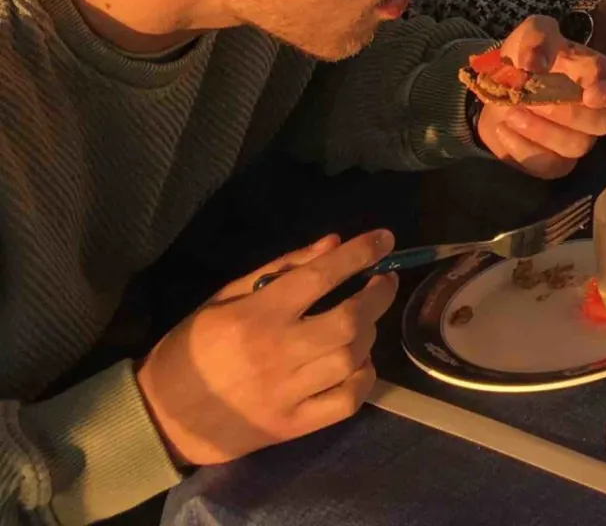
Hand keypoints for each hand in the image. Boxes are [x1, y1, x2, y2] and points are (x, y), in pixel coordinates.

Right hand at [136, 231, 396, 467]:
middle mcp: (277, 353)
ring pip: (352, 358)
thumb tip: (332, 244)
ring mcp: (287, 394)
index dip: (359, 253)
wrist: (161, 416)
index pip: (321, 276)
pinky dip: (363, 379)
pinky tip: (357, 364)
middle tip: (382, 282)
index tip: (384, 239)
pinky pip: (346, 402)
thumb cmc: (191, 349)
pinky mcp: (292, 426)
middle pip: (350, 320)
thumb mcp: (224, 297)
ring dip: (369, 334)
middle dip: (378, 294)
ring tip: (364, 322)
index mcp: (256, 316)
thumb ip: (281, 269)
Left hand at [472, 15, 605, 177]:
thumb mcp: (531, 33)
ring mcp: (578, 139)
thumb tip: (535, 64)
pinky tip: (504, 128)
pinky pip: (549, 166)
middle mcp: (596, 111)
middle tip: (529, 99)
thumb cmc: (528, 56)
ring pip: (576, 147)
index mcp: (600, 76)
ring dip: (541, 131)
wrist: (500, 86)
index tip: (590, 94)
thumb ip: (536, 39)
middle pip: (603, 123)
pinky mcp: (555, 161)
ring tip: (512, 112)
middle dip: (566, 113)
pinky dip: (523, 149)